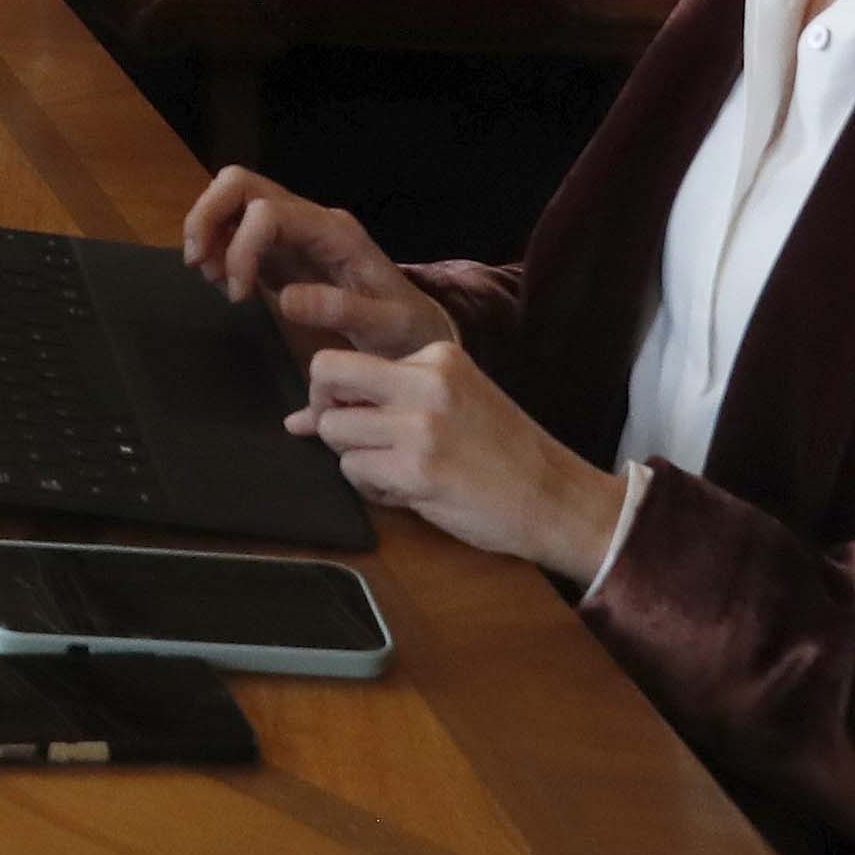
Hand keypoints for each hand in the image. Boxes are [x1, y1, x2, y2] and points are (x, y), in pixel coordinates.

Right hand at [181, 165, 448, 361]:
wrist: (418, 328)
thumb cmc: (404, 327)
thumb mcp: (386, 326)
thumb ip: (342, 309)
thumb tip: (286, 299)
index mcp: (334, 231)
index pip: (268, 211)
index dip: (241, 247)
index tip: (238, 295)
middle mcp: (309, 218)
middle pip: (240, 184)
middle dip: (207, 217)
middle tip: (198, 265)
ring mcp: (293, 228)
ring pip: (232, 197)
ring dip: (208, 229)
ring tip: (211, 276)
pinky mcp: (281, 246)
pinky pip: (235, 224)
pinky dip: (216, 244)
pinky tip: (224, 279)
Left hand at [294, 343, 627, 583]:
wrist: (559, 499)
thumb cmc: (505, 454)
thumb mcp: (452, 404)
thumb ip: (383, 401)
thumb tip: (296, 420)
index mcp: (437, 355)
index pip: (348, 358)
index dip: (337, 394)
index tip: (357, 417)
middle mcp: (425, 382)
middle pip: (325, 374)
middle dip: (323, 410)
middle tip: (352, 439)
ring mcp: (421, 426)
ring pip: (332, 431)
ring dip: (353, 458)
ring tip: (396, 472)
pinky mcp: (418, 470)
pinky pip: (353, 471)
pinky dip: (371, 488)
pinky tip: (410, 492)